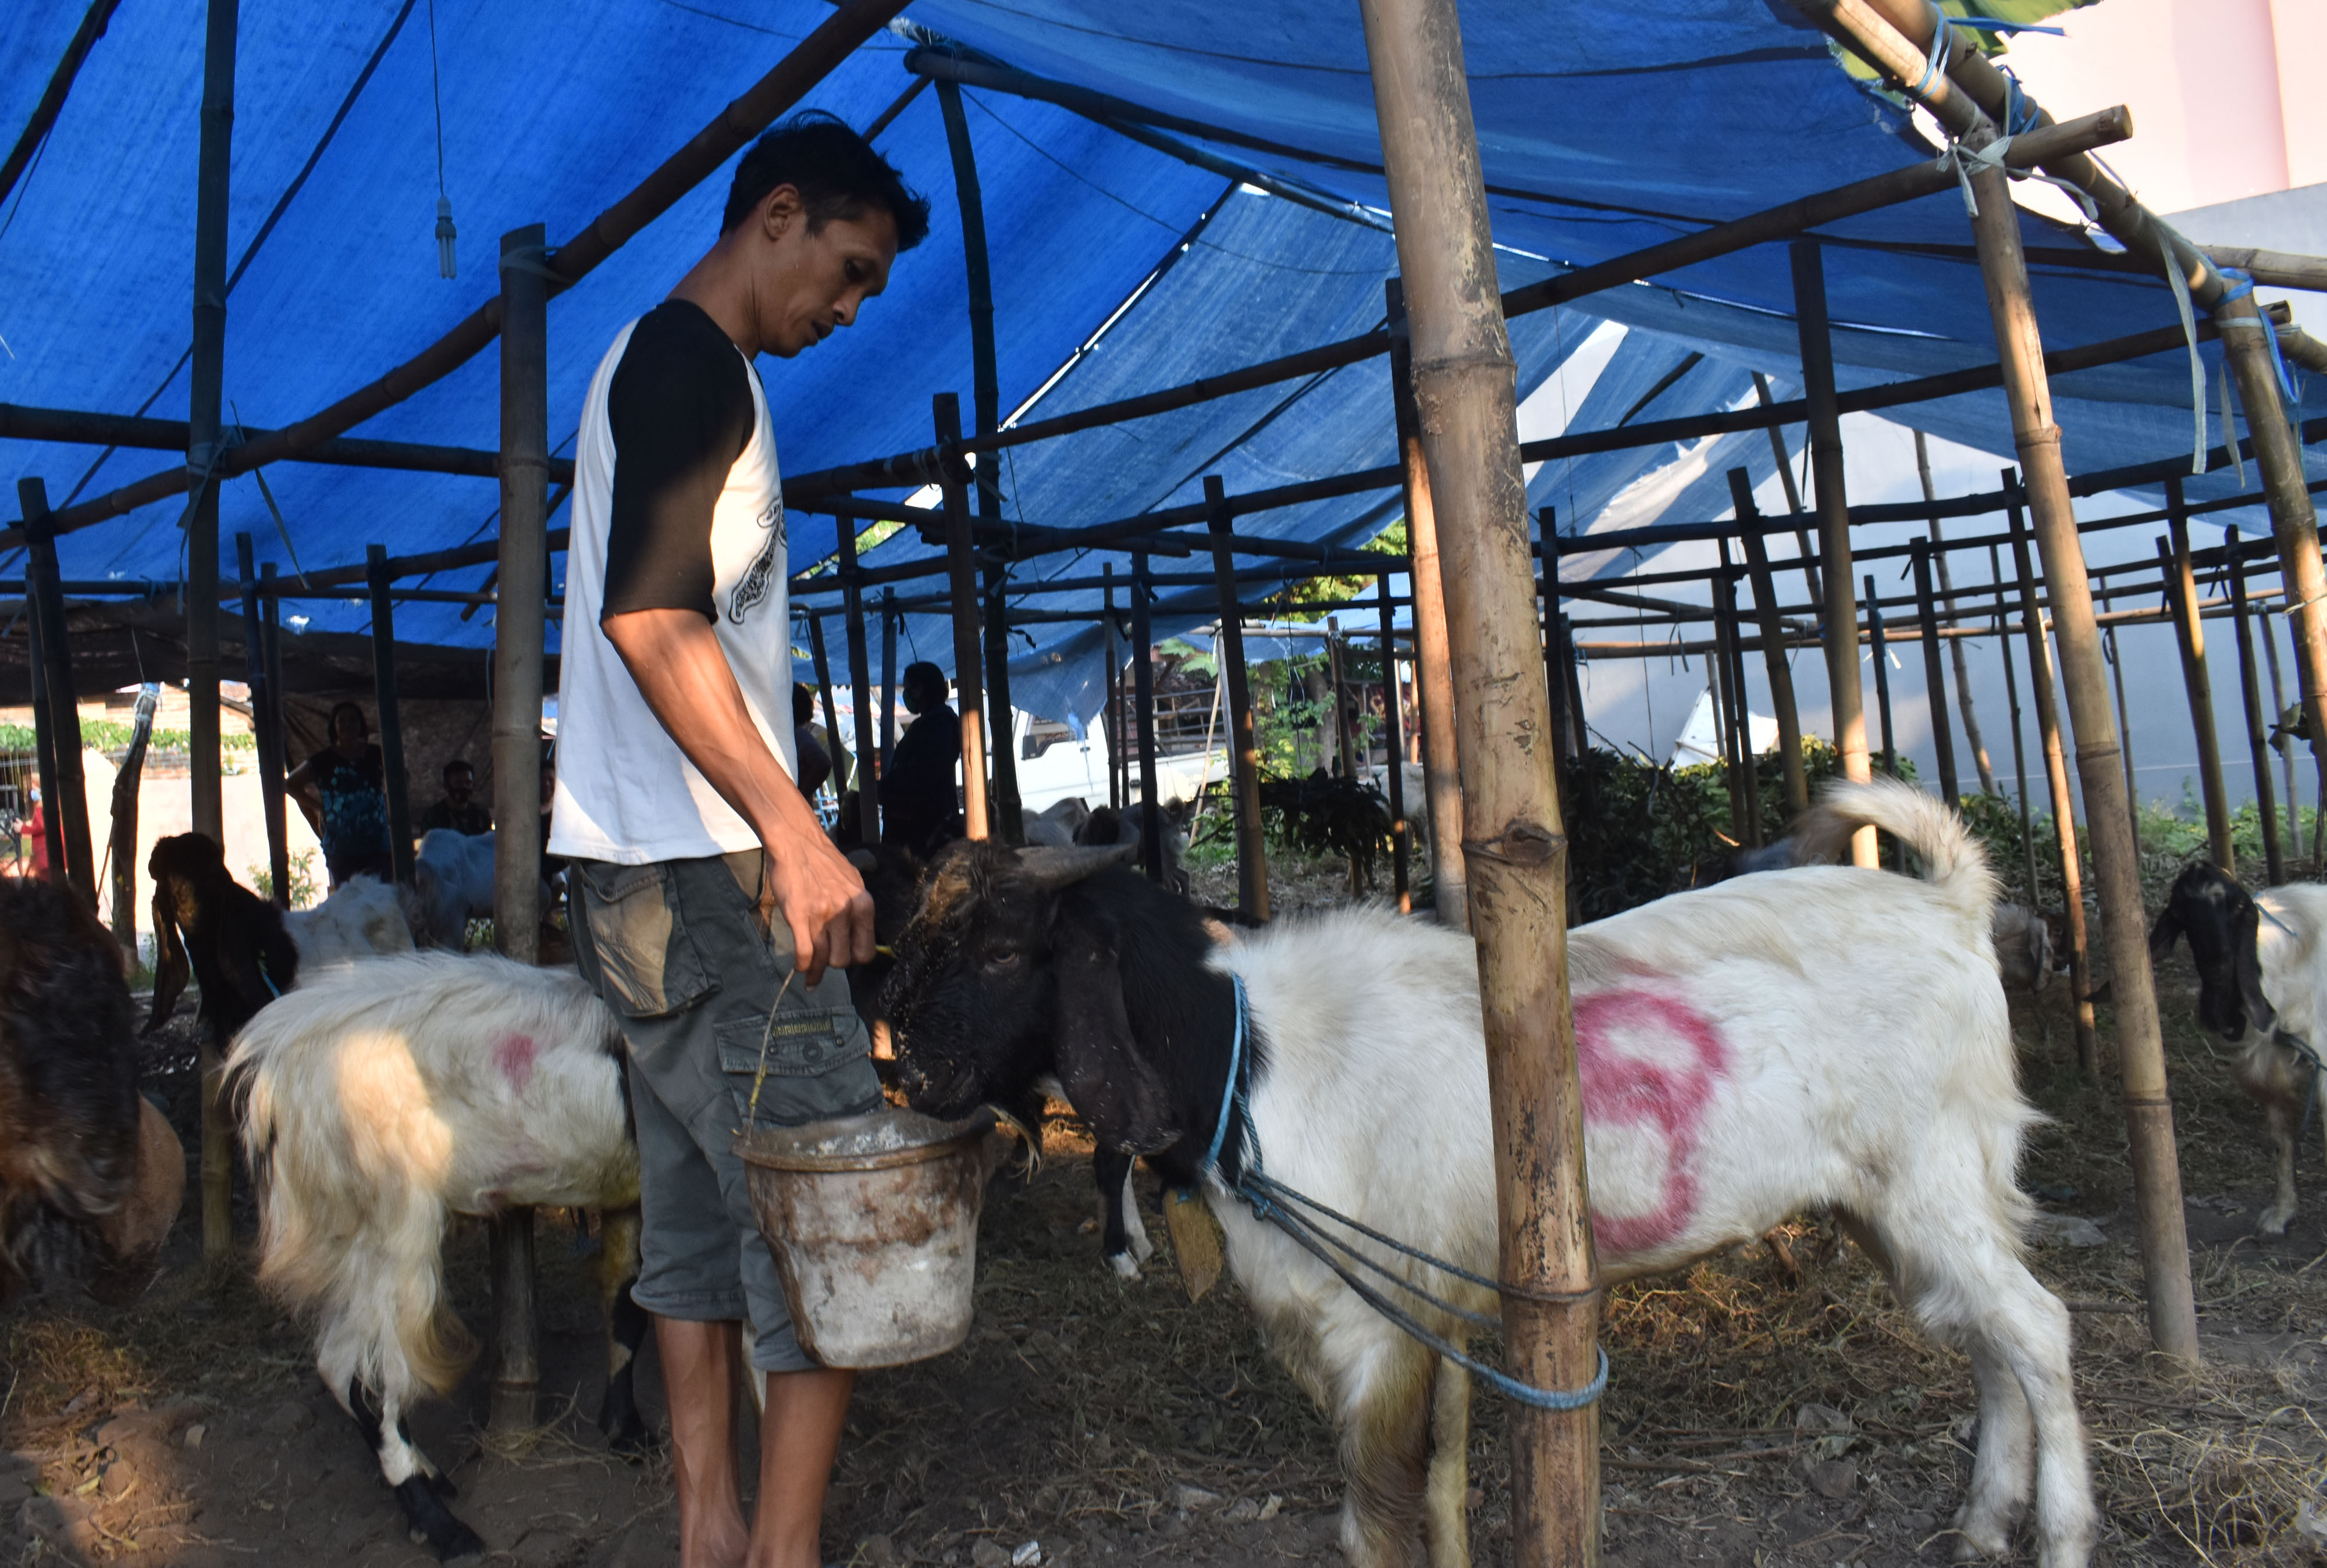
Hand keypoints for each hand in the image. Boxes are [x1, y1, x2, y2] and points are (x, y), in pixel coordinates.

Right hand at [760, 820, 875, 985]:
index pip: (866, 951)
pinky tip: (800, 969)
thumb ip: (855, 908)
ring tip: (811, 977)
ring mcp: (822, 915)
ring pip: (824, 959)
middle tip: (825, 961)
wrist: (795, 842)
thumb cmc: (822, 861)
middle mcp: (846, 912)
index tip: (845, 958)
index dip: (854, 958)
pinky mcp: (799, 916)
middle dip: (834, 963)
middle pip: (844, 959)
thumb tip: (856, 932)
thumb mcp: (851, 882)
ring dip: (815, 972)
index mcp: (863, 904)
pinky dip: (802, 966)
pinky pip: (804, 953)